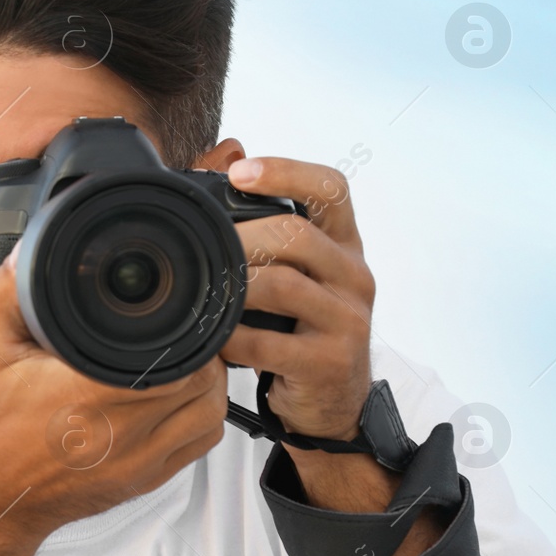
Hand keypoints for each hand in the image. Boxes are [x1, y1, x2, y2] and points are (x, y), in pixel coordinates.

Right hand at [0, 241, 228, 538]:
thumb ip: (9, 294)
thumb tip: (29, 252)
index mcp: (91, 395)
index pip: (175, 358)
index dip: (184, 331)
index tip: (172, 314)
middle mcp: (122, 433)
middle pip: (201, 380)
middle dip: (197, 350)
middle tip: (177, 332)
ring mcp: (141, 462)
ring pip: (210, 412)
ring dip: (206, 383)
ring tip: (183, 361)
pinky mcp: (147, 480)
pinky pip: (201, 443)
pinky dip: (201, 416)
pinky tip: (180, 398)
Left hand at [219, 156, 373, 440]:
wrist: (332, 403)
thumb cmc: (300, 328)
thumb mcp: (292, 271)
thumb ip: (261, 218)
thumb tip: (224, 153)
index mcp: (344, 244)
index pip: (331, 189)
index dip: (286, 172)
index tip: (239, 172)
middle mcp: (354, 276)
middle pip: (297, 234)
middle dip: (240, 237)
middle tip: (201, 244)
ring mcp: (347, 320)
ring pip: (282, 286)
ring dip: (232, 287)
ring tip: (203, 291)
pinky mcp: (329, 362)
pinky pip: (267, 343)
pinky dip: (230, 338)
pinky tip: (212, 337)